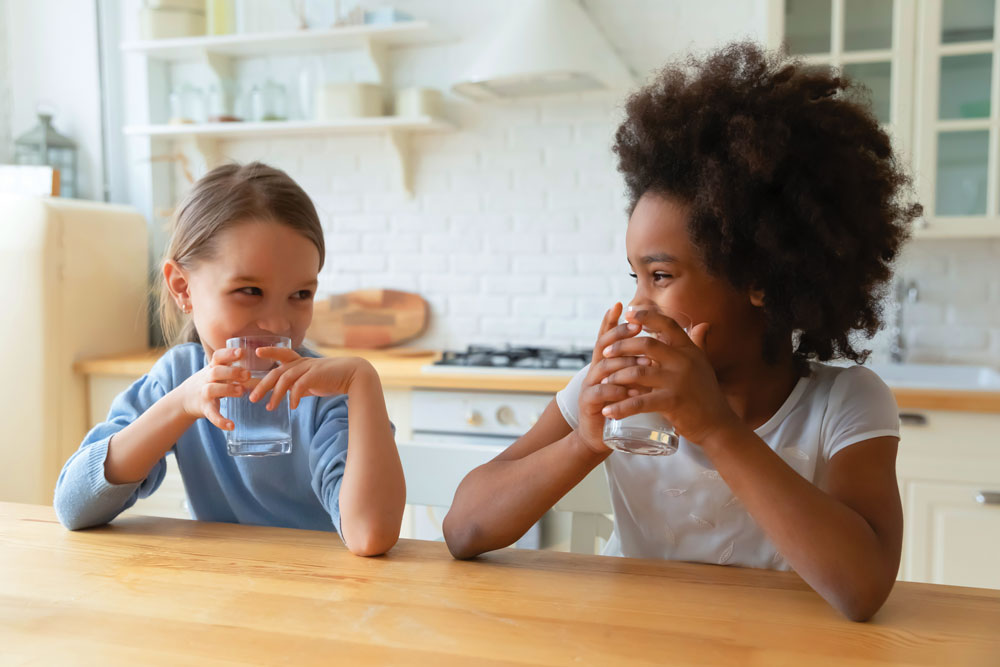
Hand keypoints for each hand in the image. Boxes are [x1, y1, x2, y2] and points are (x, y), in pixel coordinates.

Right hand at [178, 346, 249, 430]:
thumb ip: (235, 369)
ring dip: (227, 389)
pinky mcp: (205, 408)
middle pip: (216, 372)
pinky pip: (212, 415)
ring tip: (241, 391)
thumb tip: (266, 370)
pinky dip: (221, 421)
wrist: (184, 400)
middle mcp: (207, 378)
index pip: (218, 357)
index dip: (229, 354)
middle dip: (232, 372)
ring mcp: (205, 393)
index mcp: (213, 368)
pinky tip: (231, 426)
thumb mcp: (217, 372)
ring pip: (212, 389)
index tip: (241, 352)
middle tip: (248, 374)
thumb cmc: (210, 382)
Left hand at [248, 348, 372, 409]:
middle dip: (263, 384)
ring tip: (269, 407)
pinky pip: (300, 386)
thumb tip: (291, 394)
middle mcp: (303, 363)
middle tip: (252, 397)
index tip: (258, 352)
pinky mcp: (316, 375)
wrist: (355, 375)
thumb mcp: (314, 380)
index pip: (283, 353)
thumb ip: (302, 385)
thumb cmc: (335, 378)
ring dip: (276, 394)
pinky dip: (294, 397)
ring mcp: (309, 368)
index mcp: (302, 362)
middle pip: (277, 371)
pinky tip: (292, 406)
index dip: (270, 351)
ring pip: (285, 379)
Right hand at [575, 303, 649, 454]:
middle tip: (638, 328)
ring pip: (604, 367)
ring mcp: (590, 386)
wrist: (601, 436)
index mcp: (606, 363)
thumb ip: (644, 363)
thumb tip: (664, 342)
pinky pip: (600, 393)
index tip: (622, 304)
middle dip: (620, 334)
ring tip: (645, 362)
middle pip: (604, 345)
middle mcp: (595, 370)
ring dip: (624, 362)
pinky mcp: (589, 404)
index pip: (607, 336)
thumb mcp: (633, 382)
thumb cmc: (621, 407)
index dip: (612, 320)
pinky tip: (630, 390)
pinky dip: (616, 390)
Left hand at [596, 308, 741, 444]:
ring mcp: (678, 382)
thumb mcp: (703, 364)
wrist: (718, 425)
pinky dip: (621, 407)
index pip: (667, 324)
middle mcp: (684, 361)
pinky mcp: (672, 402)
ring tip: (603, 383)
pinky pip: (640, 403)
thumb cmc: (707, 394)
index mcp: (689, 350)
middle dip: (621, 346)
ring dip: (616, 377)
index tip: (628, 313)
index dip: (647, 316)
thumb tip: (702, 324)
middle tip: (604, 353)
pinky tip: (607, 410)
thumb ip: (699, 344)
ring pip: (638, 372)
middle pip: (646, 344)